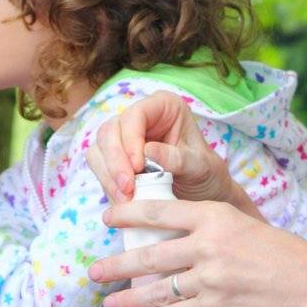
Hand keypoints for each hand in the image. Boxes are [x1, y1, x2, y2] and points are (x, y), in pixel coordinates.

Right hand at [85, 91, 232, 204]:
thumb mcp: (200, 167)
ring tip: (125, 199)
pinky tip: (122, 200)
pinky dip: (107, 184)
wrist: (204, 194)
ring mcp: (125, 137)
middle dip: (115, 162)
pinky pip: (99, 166)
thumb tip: (147, 152)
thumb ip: (177, 159)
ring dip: (108, 175)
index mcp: (164, 106)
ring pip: (100, 148)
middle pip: (111, 130)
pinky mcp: (116, 158)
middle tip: (127, 189)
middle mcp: (141, 117)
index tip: (137, 167)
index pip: (136, 114)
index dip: (131, 139)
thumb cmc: (206, 174)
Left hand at [88, 199, 306, 306]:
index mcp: (215, 215)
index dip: (128, 214)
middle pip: (150, 255)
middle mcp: (209, 245)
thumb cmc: (281, 255)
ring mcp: (212, 279)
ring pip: (157, 290)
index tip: (107, 217)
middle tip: (93, 272)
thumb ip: (208, 227)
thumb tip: (169, 234)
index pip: (160, 211)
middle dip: (117, 265)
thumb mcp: (244, 224)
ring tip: (107, 304)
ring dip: (127, 299)